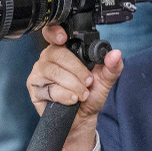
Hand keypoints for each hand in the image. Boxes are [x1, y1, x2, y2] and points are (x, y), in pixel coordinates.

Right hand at [26, 25, 123, 150]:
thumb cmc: (91, 94)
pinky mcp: (35, 89)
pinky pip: (51, 89)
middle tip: (88, 82)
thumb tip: (115, 54)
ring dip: (73, 84)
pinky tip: (72, 99)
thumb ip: (112, 66)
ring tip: (83, 93)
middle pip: (58, 53)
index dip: (55, 32)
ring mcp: (39, 73)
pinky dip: (66, 95)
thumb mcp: (106, 79)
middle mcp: (49, 58)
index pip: (53, 33)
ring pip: (54, 72)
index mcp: (64, 49)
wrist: (83, 118)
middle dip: (77, 70)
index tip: (63, 38)